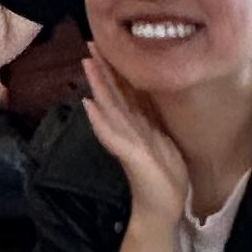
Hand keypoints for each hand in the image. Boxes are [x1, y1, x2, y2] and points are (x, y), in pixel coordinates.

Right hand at [78, 42, 188, 221]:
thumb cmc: (165, 175)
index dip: (116, 68)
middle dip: (103, 69)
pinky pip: (112, 135)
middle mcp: (128, 129)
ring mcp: (126, 141)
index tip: (106, 44)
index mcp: (138, 123)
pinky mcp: (129, 156)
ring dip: (97, 86)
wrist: (162, 208)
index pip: (124, 90)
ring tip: (86, 65)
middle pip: (113, 94)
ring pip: (109, 108)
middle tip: (90, 44)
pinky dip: (99, 120)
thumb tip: (146, 96)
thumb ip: (151, 119)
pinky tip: (88, 106)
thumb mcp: (163, 138)